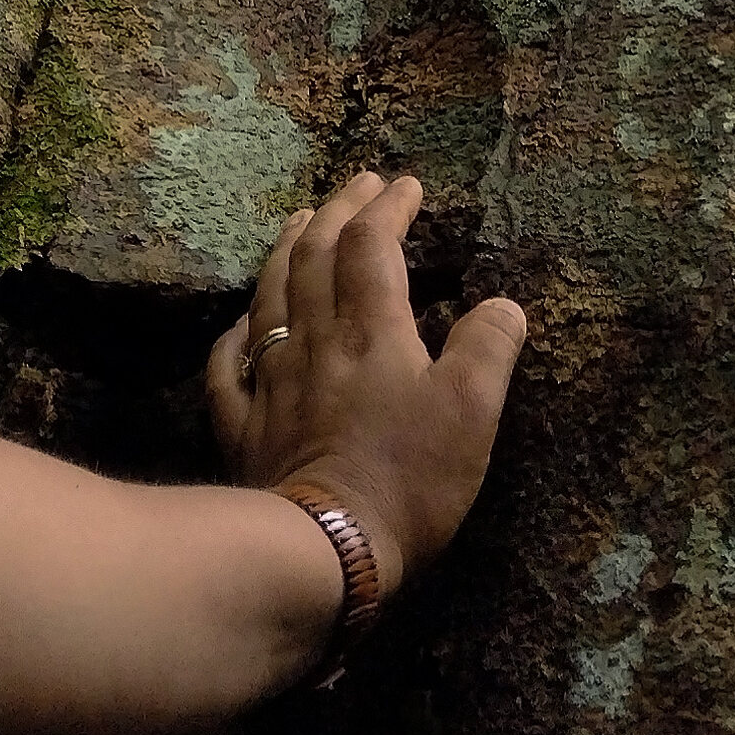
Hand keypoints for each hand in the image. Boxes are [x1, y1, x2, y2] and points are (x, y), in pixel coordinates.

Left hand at [204, 173, 527, 601]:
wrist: (320, 551)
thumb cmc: (405, 479)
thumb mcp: (471, 414)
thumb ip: (488, 350)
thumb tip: (504, 304)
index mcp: (372, 330)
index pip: (373, 245)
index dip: (389, 208)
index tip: (407, 185)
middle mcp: (315, 340)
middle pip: (316, 255)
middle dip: (338, 211)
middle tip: (358, 183)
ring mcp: (270, 381)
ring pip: (270, 296)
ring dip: (286, 250)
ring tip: (297, 221)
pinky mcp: (242, 427)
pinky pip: (230, 367)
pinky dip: (235, 335)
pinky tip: (240, 326)